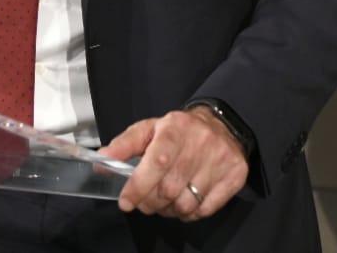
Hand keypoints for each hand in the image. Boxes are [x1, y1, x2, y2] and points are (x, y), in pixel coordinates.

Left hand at [100, 107, 248, 221]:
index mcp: (175, 128)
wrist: (222, 124)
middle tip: (146, 201)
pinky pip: (206, 209)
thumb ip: (124, 145)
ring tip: (166, 200)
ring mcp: (220, 160)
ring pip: (187, 203)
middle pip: (169, 189)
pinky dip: (190, 213)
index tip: (126, 202)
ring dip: (170, 209)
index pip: (156, 162)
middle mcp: (200, 142)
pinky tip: (185, 201)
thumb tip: (102, 161)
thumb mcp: (150, 129)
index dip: (138, 187)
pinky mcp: (235, 175)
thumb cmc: (179, 131)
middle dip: (151, 202)